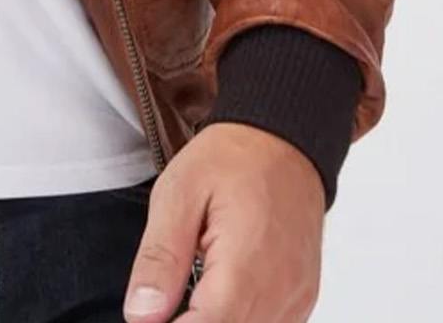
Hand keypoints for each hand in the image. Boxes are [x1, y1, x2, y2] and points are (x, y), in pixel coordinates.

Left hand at [122, 121, 324, 320]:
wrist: (283, 138)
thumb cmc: (231, 159)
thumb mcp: (178, 193)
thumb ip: (160, 259)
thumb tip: (140, 315)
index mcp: (245, 269)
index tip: (149, 315)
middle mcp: (279, 294)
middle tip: (163, 299)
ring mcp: (296, 299)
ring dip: (216, 320)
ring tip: (188, 293)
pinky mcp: (302, 298)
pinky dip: (240, 318)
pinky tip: (217, 297)